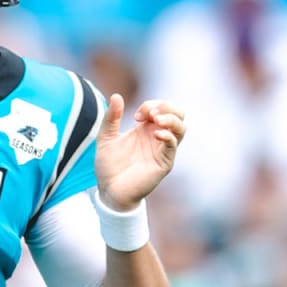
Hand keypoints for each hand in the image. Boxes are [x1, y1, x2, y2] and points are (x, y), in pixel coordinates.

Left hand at [95, 94, 185, 209]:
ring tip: (156, 119)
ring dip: (171, 119)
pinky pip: (173, 146)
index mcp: (146, 129)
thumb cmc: (109, 166)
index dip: (151, 105)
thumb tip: (116, 95)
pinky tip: (155, 134)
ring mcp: (162, 150)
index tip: (136, 115)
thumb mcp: (106, 137)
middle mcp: (157, 138)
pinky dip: (168, 136)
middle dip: (166, 107)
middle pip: (178, 114)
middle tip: (149, 114)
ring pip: (181, 128)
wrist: (109, 190)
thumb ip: (111, 118)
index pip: (161, 108)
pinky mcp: (164, 163)